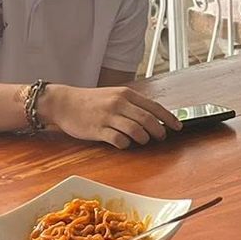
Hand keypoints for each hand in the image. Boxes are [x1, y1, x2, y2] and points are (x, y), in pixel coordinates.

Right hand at [40, 84, 181, 147]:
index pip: (154, 106)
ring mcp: (108, 117)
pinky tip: (124, 144)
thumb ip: (131, 104)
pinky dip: (126, 144)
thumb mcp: (113, 95)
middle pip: (148, 119)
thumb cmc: (90, 101)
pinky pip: (118, 140)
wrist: (63, 103)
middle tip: (161, 137)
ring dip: (143, 138)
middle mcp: (118, 104)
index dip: (168, 118)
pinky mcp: (98, 130)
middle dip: (159, 131)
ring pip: (136, 130)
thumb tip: (153, 117)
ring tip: (143, 141)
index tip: (177, 126)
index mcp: (125, 94)